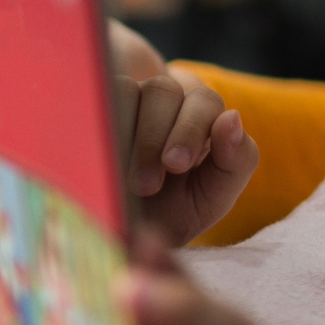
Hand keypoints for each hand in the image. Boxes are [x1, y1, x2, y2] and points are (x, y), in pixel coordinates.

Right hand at [112, 21, 256, 243]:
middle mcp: (163, 102)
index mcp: (198, 119)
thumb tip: (233, 117)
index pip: (204, 102)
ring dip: (122, 137)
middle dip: (156, 138)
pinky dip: (101, 127)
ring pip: (129, 91)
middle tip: (147, 185)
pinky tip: (100, 160)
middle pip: (165, 90)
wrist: (114, 233)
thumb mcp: (209, 198)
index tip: (176, 166)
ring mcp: (123, 100)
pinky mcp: (88, 105)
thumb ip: (236, 161)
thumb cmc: (169, 214)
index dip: (191, 128)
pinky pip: (94, 100)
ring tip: (123, 183)